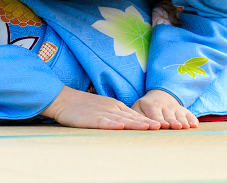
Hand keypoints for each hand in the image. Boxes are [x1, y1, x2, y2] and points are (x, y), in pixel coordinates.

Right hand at [41, 86, 161, 129]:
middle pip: (132, 117)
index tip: (162, 125)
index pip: (135, 115)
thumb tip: (132, 124)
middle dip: (147, 122)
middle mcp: (112, 108)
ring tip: (148, 127)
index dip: (148, 120)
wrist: (64, 99)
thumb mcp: (104, 108)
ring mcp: (101, 112)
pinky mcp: (90, 118)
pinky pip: (103, 121)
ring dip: (135, 124)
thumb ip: (117, 115)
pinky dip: (112, 124)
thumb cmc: (84, 106)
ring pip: (121, 119)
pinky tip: (120, 127)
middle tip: (162, 127)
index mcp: (116, 106)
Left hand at [131, 89, 198, 129]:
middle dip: (172, 121)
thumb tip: (135, 125)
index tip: (162, 125)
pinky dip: (192, 119)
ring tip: (185, 126)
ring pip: (179, 115)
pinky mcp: (184, 110)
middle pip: (169, 116)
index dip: (159, 120)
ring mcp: (175, 108)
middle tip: (176, 126)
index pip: (155, 115)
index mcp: (152, 106)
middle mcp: (165, 107)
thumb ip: (137, 115)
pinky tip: (194, 125)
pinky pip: (189, 114)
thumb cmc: (146, 107)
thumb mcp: (138, 107)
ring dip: (183, 121)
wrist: (159, 96)